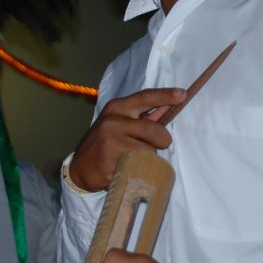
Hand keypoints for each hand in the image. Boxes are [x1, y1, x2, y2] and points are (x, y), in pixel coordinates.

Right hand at [70, 88, 184, 191]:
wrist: (80, 168)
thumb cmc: (106, 143)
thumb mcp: (120, 124)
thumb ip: (143, 117)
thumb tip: (168, 107)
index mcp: (117, 108)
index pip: (145, 97)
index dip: (165, 96)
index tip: (182, 94)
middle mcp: (113, 120)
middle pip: (153, 129)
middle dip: (163, 140)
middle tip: (160, 145)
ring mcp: (110, 140)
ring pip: (148, 149)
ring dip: (149, 156)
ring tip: (135, 158)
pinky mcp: (110, 159)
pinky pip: (139, 164)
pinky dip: (139, 168)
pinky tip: (128, 167)